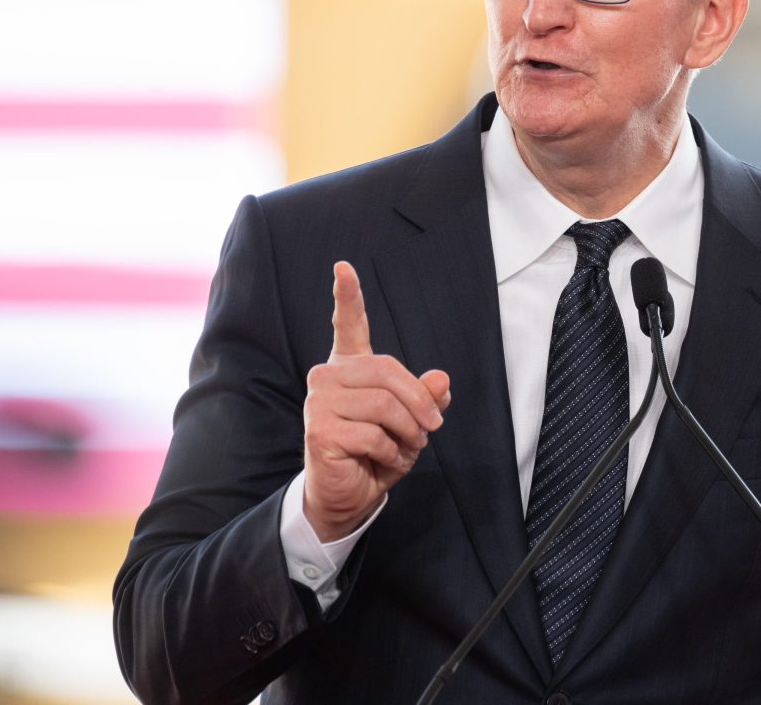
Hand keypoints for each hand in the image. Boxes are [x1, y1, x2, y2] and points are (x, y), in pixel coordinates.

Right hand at [302, 261, 449, 541]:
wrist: (349, 494)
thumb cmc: (377, 452)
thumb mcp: (413, 422)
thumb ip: (427, 397)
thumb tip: (441, 380)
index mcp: (350, 367)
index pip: (348, 325)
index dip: (347, 296)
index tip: (343, 267)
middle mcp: (329, 376)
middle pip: (389, 372)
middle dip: (420, 404)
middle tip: (431, 429)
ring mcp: (319, 400)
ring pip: (385, 405)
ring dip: (408, 433)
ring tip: (405, 447)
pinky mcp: (319, 428)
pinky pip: (374, 434)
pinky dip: (391, 452)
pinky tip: (381, 460)